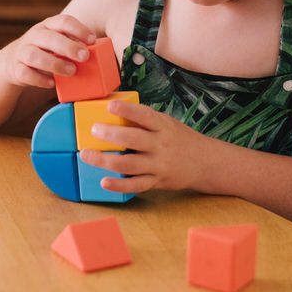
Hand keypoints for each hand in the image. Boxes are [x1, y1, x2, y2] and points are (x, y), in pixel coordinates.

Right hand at [1, 15, 95, 89]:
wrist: (14, 61)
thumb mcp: (59, 42)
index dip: (78, 29)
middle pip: (49, 38)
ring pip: (35, 56)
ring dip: (54, 63)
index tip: (92, 39)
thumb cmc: (46, 50)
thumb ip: (74, 45)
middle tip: (85, 57)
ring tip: (71, 71)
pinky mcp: (16, 69)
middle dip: (68, 47)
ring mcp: (23, 52)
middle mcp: (35, 36)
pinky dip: (39, 79)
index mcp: (49, 25)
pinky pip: (25, 73)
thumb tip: (102, 55)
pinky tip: (51, 83)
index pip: (63, 21)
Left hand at [78, 99, 212, 193]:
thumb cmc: (180, 139)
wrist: (205, 162)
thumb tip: (113, 111)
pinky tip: (104, 182)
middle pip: (133, 140)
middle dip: (110, 135)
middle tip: (94, 130)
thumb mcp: (167, 124)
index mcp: (163, 126)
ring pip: (129, 164)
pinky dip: (119, 185)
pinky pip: (136, 185)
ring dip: (105, 160)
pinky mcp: (157, 181)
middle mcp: (161, 145)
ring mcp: (159, 165)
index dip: (127, 110)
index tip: (110, 105)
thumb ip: (145, 121)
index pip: (145, 116)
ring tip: (86, 155)